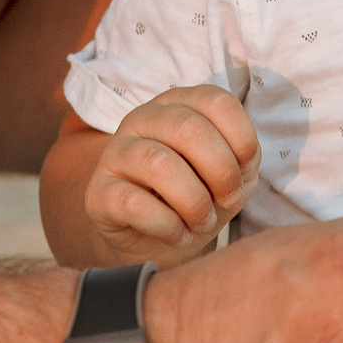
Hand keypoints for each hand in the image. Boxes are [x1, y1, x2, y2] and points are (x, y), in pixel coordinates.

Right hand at [84, 86, 259, 264]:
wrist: (156, 241)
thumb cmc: (198, 195)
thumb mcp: (231, 172)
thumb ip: (243, 157)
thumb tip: (241, 160)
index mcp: (180, 104)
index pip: (217, 102)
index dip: (241, 140)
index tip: (244, 172)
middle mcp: (143, 118)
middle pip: (189, 128)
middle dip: (221, 172)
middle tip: (227, 201)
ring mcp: (116, 152)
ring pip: (159, 164)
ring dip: (194, 202)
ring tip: (202, 222)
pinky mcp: (99, 192)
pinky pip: (135, 204)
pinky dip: (169, 226)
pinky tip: (180, 235)